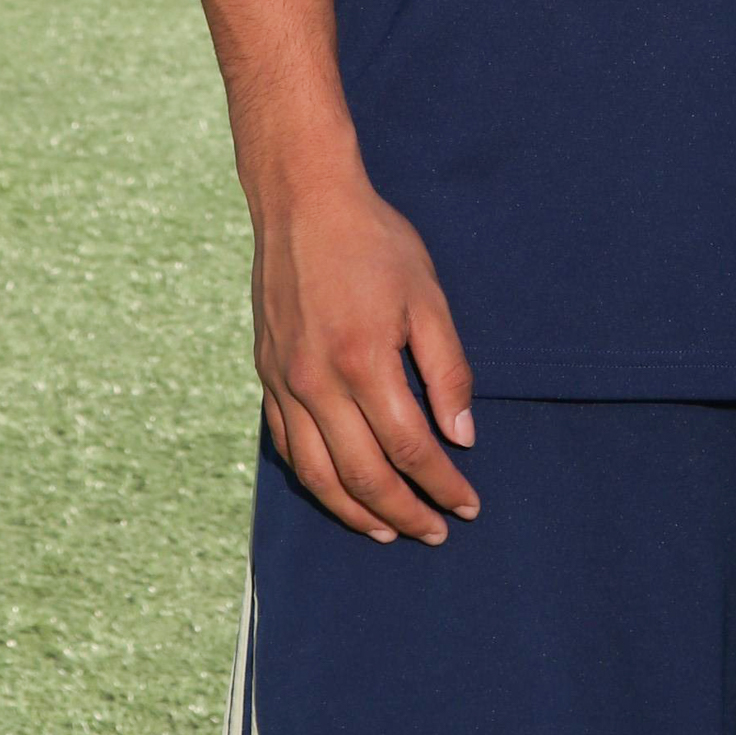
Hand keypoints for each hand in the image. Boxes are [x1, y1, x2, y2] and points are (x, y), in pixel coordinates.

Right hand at [250, 166, 478, 541]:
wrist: (303, 203)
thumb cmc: (374, 242)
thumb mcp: (427, 294)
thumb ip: (447, 368)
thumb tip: (462, 436)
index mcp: (363, 361)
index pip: (410, 447)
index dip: (442, 484)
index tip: (469, 504)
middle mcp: (317, 382)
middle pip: (364, 475)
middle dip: (406, 511)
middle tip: (437, 531)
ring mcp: (285, 384)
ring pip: (319, 475)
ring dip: (358, 513)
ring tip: (390, 532)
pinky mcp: (267, 378)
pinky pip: (287, 449)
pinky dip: (316, 482)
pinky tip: (339, 492)